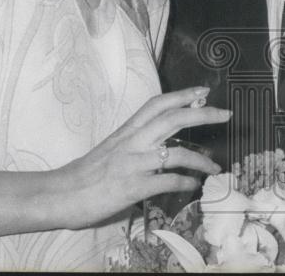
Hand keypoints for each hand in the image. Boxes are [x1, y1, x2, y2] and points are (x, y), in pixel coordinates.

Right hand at [54, 86, 230, 228]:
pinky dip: (184, 183)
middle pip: (173, 119)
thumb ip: (136, 145)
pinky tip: (192, 187)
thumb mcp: (112, 151)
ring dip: (201, 161)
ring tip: (215, 169)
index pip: (158, 104)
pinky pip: (166, 181)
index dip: (182, 94)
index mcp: (127, 131)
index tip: (204, 90)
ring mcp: (132, 164)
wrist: (58, 195)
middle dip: (203, 113)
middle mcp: (132, 142)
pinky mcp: (131, 187)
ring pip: (176, 153)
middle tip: (226, 114)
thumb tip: (161, 149)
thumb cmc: (84, 175)